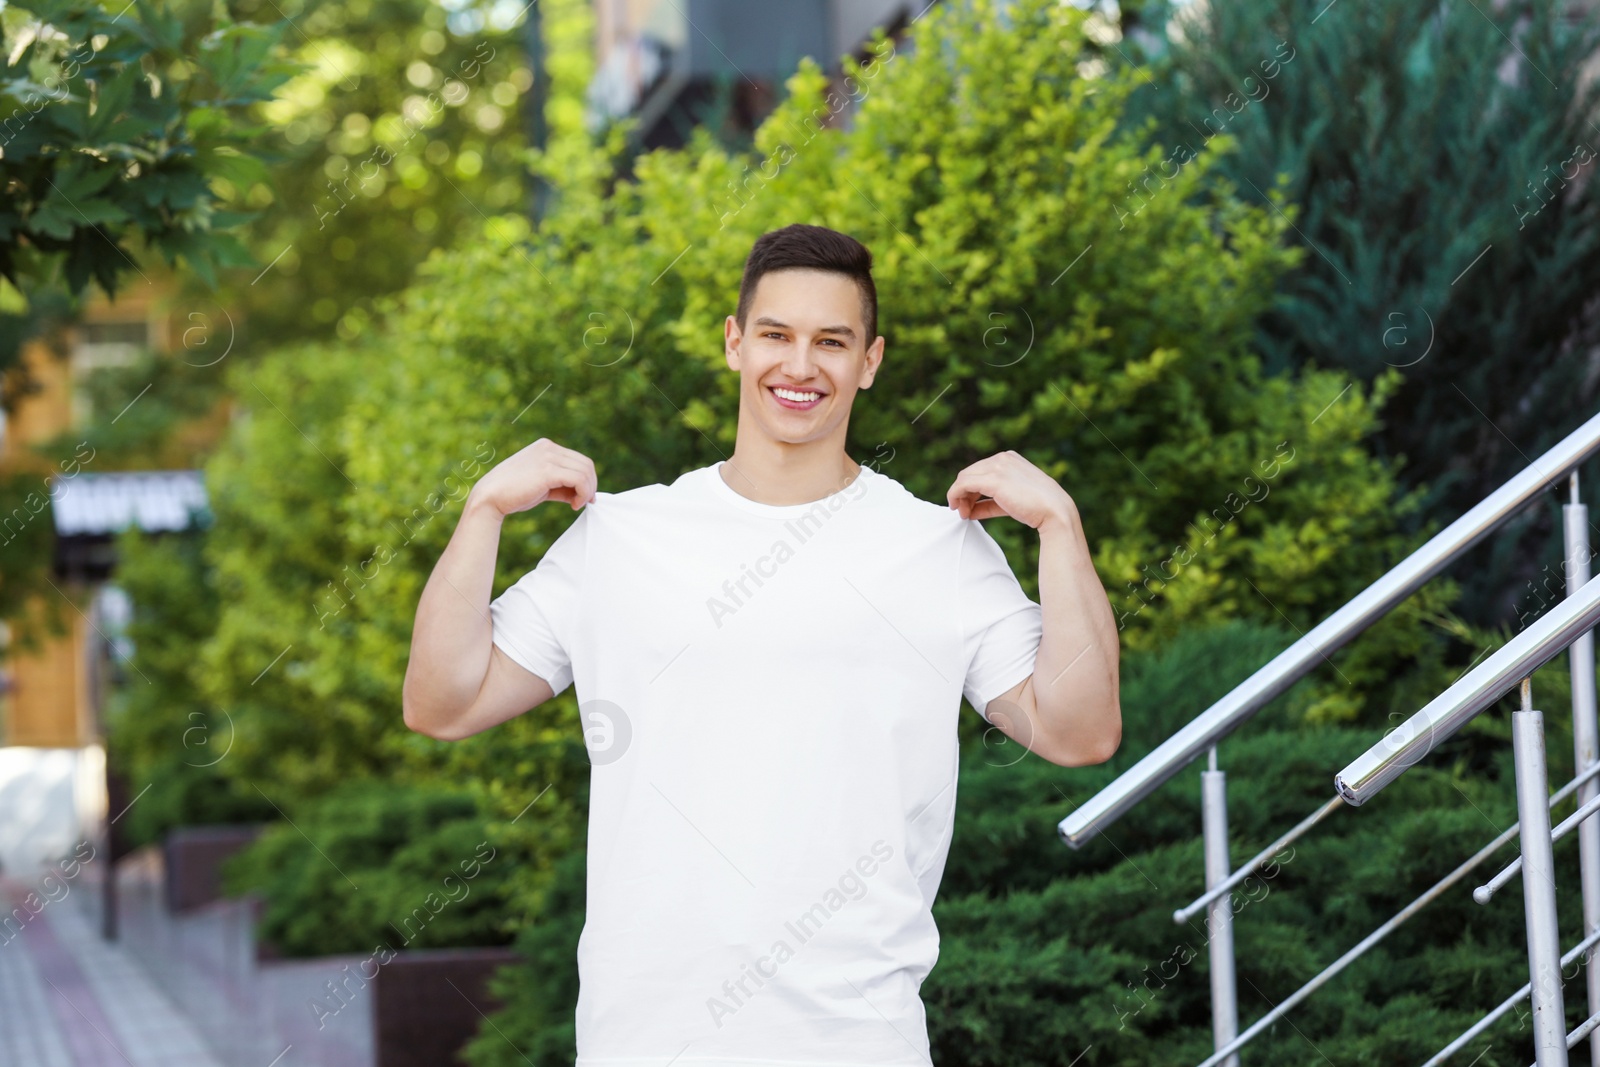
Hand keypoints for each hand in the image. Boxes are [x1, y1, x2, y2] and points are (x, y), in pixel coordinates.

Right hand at [469, 438, 597, 516]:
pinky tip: (574, 505)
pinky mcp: (548, 470)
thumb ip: (561, 485)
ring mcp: (548, 456)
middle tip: (585, 502)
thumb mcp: (542, 485)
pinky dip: (583, 494)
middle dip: (591, 485)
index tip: (586, 497)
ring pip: (584, 471)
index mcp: (546, 447)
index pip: (578, 460)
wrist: (490, 497)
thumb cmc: (513, 494)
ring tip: (577, 504)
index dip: (588, 479)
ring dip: (587, 491)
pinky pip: (579, 480)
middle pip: (585, 464)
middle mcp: (548, 447)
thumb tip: (584, 494)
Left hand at [946, 450, 1075, 529]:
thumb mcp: (1012, 499)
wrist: (1054, 511)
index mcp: (1009, 459)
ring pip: (964, 478)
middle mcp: (1002, 458)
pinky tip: (957, 508)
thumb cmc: (1038, 508)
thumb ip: (992, 501)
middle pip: (970, 473)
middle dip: (963, 493)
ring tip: (962, 512)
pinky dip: (955, 495)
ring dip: (958, 496)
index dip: (971, 489)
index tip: (969, 506)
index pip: (980, 470)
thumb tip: (971, 509)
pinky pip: (963, 484)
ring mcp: (997, 466)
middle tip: (963, 511)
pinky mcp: (993, 479)